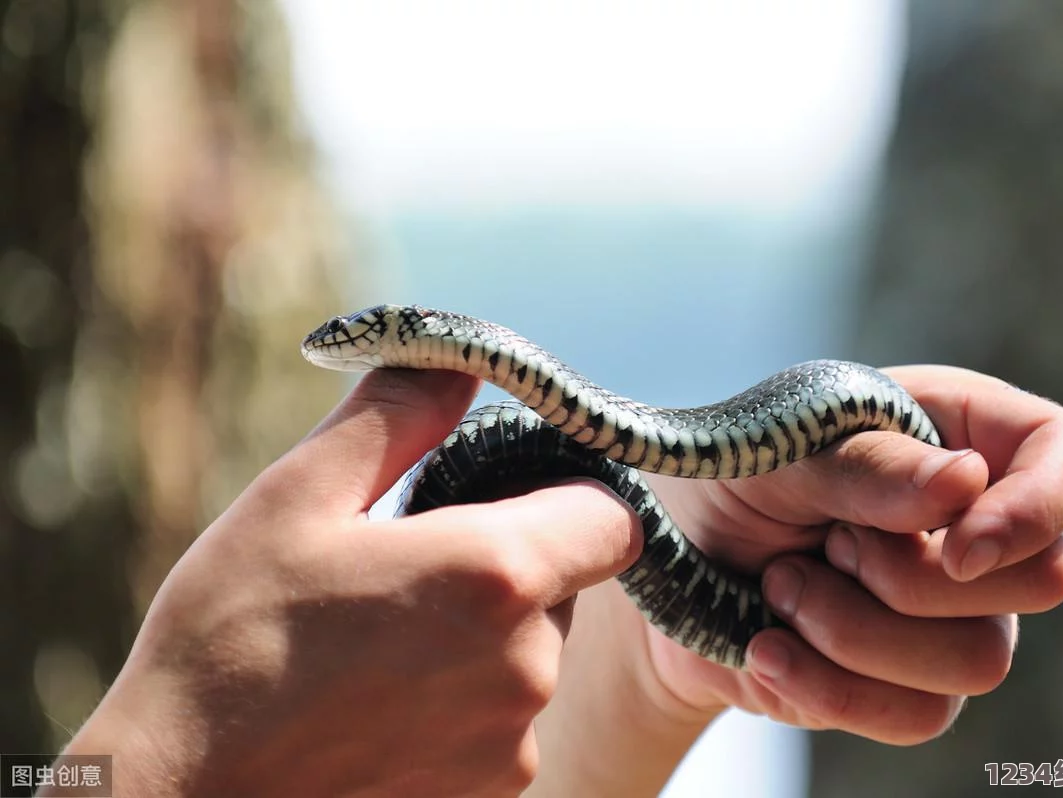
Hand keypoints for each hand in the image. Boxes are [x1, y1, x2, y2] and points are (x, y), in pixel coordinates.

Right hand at [61, 369, 640, 797]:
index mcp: (494, 576)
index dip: (570, 496)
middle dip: (509, 563)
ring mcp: (511, 742)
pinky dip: (464, 701)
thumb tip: (458, 363)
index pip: (611, 518)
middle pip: (568, 584)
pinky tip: (381, 701)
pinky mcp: (490, 795)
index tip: (505, 497)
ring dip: (484, 635)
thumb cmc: (230, 644)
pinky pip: (505, 720)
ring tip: (382, 640)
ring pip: (535, 654)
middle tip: (410, 567)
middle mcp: (527, 666)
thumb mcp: (297, 499)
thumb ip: (397, 418)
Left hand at [637, 365, 1062, 742]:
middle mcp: (976, 524)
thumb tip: (967, 483)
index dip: (1040, 505)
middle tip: (825, 544)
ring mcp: (956, 612)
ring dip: (856, 629)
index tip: (958, 543)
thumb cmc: (729, 477)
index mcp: (960, 433)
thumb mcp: (778, 449)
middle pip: (1042, 576)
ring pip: (980, 661)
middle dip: (912, 575)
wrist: (669, 564)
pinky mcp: (913, 684)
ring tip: (780, 588)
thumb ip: (865, 464)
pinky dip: (830, 685)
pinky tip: (769, 649)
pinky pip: (918, 714)